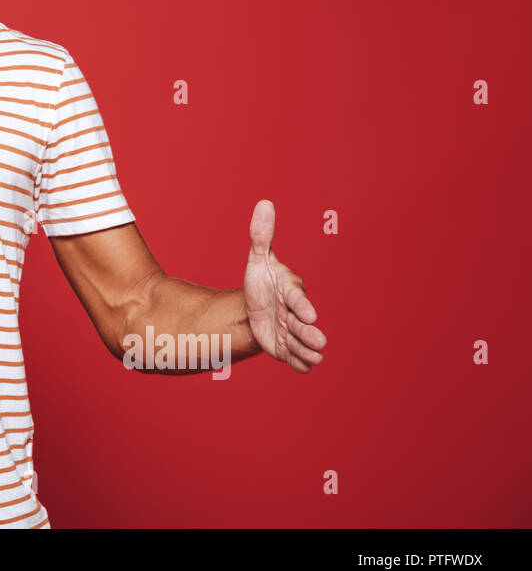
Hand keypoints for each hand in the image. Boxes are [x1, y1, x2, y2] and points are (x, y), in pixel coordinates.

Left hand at [243, 200, 326, 372]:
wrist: (253, 309)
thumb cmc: (260, 283)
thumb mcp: (256, 260)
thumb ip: (261, 236)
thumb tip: (264, 203)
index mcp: (290, 292)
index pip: (296, 298)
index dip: (301, 305)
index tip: (308, 313)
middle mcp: (295, 313)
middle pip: (302, 323)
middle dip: (308, 332)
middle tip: (317, 341)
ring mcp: (292, 332)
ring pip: (301, 342)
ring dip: (306, 349)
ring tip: (312, 356)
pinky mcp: (286, 348)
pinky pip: (295, 357)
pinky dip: (299, 363)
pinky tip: (303, 367)